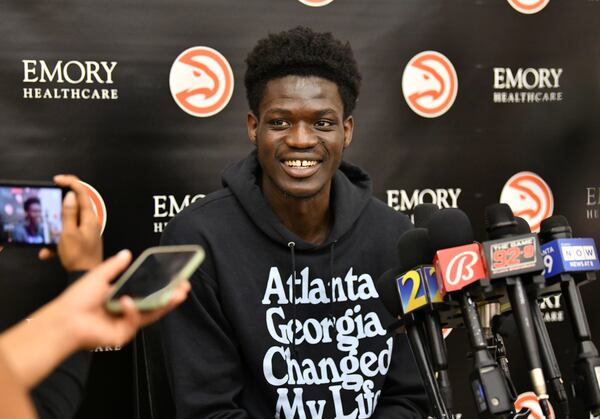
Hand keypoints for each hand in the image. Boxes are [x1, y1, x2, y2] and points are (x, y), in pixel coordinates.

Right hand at [39, 174, 102, 270]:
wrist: (86, 276)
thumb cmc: (79, 256)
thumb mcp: (68, 233)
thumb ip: (68, 213)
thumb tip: (70, 195)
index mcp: (88, 218)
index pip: (82, 193)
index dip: (70, 182)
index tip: (58, 180)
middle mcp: (90, 222)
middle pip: (76, 204)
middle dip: (61, 203)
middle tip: (51, 199)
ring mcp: (86, 230)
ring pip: (69, 220)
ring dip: (56, 227)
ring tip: (49, 237)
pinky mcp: (82, 239)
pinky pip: (67, 234)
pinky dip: (57, 241)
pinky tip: (49, 252)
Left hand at [43, 250, 190, 348]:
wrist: (64, 319)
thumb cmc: (77, 299)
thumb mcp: (99, 276)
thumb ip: (114, 266)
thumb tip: (127, 253)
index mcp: (124, 297)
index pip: (148, 291)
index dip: (164, 285)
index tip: (178, 277)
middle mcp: (127, 311)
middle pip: (155, 304)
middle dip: (172, 296)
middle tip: (184, 287)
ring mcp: (127, 323)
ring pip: (152, 314)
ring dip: (166, 304)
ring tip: (177, 294)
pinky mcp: (123, 334)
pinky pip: (135, 321)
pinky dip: (132, 310)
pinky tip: (126, 301)